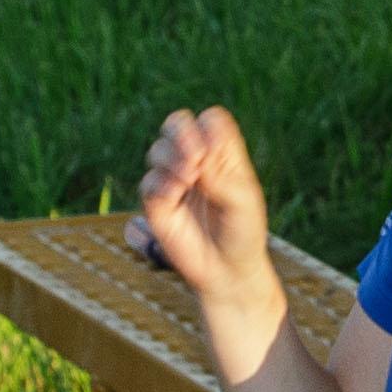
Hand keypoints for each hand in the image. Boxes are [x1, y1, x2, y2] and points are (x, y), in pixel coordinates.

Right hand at [136, 105, 281, 370]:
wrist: (228, 272)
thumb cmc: (243, 233)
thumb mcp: (242, 201)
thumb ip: (220, 175)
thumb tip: (195, 157)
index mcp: (223, 154)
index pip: (210, 120)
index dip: (208, 126)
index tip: (216, 149)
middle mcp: (196, 162)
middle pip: (177, 124)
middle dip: (181, 132)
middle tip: (195, 155)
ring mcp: (174, 180)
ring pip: (158, 149)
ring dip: (171, 158)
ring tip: (189, 178)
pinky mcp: (157, 203)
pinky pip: (149, 182)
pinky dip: (161, 184)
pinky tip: (176, 195)